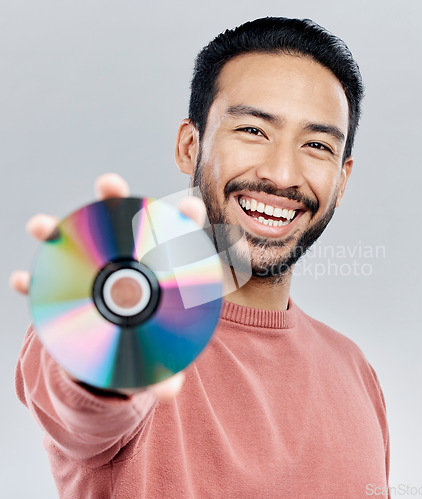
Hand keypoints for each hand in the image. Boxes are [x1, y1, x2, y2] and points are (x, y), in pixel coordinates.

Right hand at [9, 172, 206, 401]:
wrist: (114, 357)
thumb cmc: (145, 349)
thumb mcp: (156, 361)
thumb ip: (164, 371)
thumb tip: (169, 390)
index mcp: (160, 275)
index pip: (178, 242)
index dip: (185, 222)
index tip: (190, 205)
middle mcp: (127, 265)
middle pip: (124, 227)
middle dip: (116, 201)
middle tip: (107, 184)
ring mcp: (95, 275)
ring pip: (77, 245)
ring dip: (58, 230)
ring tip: (40, 226)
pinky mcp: (70, 291)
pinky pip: (47, 282)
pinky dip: (32, 280)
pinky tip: (19, 281)